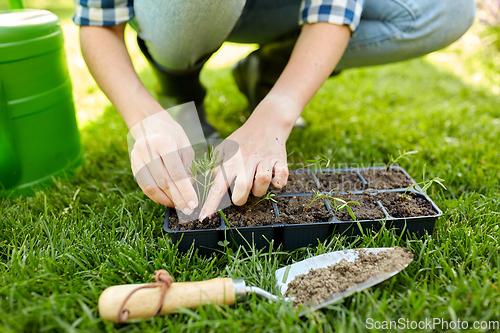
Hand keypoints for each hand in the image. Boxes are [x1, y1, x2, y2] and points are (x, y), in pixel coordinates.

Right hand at [129, 111, 197, 214]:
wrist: (150, 123)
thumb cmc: (172, 134)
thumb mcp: (185, 146)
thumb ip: (187, 167)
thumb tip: (189, 189)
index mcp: (162, 142)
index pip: (175, 172)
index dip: (185, 191)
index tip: (194, 203)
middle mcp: (146, 150)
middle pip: (164, 182)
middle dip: (178, 198)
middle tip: (189, 210)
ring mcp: (137, 159)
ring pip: (152, 187)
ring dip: (167, 200)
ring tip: (180, 207)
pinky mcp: (133, 166)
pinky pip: (145, 187)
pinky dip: (158, 196)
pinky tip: (168, 201)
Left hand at [199, 96, 296, 218]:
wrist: (266, 122)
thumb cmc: (243, 140)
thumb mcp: (224, 149)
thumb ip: (214, 165)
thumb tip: (205, 181)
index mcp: (231, 161)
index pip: (217, 186)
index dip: (211, 204)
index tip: (203, 218)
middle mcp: (246, 161)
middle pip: (242, 189)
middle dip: (241, 199)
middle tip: (241, 194)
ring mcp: (264, 161)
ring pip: (262, 184)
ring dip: (260, 190)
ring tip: (257, 181)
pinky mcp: (280, 161)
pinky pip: (281, 179)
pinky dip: (278, 182)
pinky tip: (274, 175)